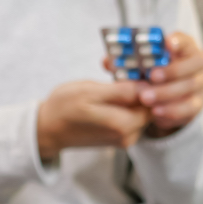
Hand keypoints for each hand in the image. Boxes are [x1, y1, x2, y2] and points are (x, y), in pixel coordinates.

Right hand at [36, 80, 150, 161]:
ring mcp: (124, 138)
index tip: (138, 64)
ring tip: (114, 79)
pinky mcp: (119, 137)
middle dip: (140, 85)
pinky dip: (125, 102)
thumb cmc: (64, 107)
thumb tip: (147, 86)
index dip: (149, 80)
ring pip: (141, 109)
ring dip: (132, 93)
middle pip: (150, 105)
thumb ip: (121, 91)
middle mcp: (128, 136)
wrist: (47, 129)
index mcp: (124, 125)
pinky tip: (111, 92)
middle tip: (124, 69)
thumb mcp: (90, 92)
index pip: (154, 99)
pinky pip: (131, 115)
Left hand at [105, 31, 202, 136]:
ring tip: (146, 98)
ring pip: (189, 87)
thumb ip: (128, 61)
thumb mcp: (142, 65)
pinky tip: (156, 112)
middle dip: (171, 71)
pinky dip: (171, 111)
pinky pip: (188, 109)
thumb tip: (108, 61)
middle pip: (193, 64)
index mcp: (185, 47)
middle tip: (151, 77)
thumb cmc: (153, 74)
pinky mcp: (197, 105)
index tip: (166, 44)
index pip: (185, 40)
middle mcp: (198, 64)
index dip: (177, 41)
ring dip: (167, 93)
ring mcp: (201, 85)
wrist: (167, 97)